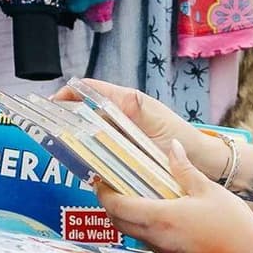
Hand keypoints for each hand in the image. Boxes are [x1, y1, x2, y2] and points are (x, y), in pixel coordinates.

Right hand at [62, 80, 231, 185]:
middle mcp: (122, 114)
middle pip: (86, 109)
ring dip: (77, 136)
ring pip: (91, 130)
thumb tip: (117, 99)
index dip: (68, 93)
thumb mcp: (157, 121)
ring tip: (62, 148)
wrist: (201, 160)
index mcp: (127, 101)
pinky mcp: (125, 149)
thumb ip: (137, 110)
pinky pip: (101, 147)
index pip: (90, 89)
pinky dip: (90, 152)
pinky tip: (85, 163)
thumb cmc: (182, 138)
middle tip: (50, 131)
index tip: (52, 104)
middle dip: (66, 116)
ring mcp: (123, 132)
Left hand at [95, 158, 252, 252]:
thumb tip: (172, 146)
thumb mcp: (208, 189)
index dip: (104, 193)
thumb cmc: (233, 223)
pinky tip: (152, 213)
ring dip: (124, 216)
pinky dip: (140, 227)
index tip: (99, 179)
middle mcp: (156, 237)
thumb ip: (185, 169)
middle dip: (109, 204)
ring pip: (131, 233)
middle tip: (109, 185)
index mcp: (161, 217)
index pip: (118, 207)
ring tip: (129, 196)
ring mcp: (163, 251)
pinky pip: (146, 241)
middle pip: (118, 222)